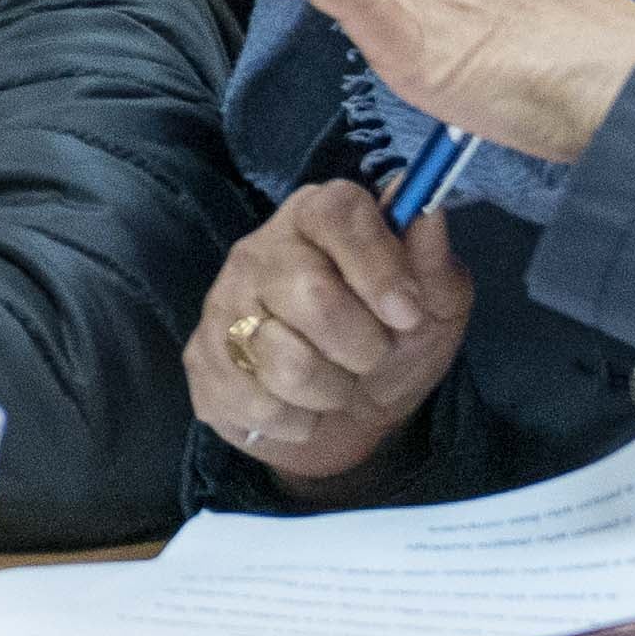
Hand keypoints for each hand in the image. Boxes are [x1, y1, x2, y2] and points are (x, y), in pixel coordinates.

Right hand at [188, 180, 473, 495]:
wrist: (349, 414)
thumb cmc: (394, 343)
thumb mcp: (434, 306)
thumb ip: (432, 263)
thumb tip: (426, 213)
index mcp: (317, 219)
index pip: (336, 213)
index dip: (378, 265)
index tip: (409, 314)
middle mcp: (260, 250)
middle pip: (311, 295)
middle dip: (362, 347)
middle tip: (371, 358)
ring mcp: (221, 303)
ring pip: (284, 361)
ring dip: (331, 392)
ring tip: (336, 386)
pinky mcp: (200, 358)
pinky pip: (255, 404)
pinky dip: (296, 422)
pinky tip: (300, 407)